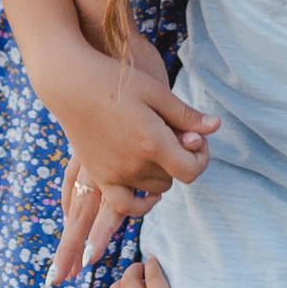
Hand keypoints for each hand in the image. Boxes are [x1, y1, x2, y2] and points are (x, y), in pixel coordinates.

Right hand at [41, 40, 218, 285]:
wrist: (70, 83)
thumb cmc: (115, 81)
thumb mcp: (156, 93)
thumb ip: (186, 115)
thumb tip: (216, 126)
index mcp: (152, 142)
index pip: (191, 170)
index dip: (201, 158)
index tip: (196, 140)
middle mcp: (134, 164)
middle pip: (174, 179)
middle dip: (181, 161)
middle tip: (175, 137)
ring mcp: (114, 174)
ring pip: (154, 189)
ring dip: (162, 174)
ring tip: (158, 151)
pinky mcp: (99, 176)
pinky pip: (124, 205)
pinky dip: (140, 205)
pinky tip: (149, 195)